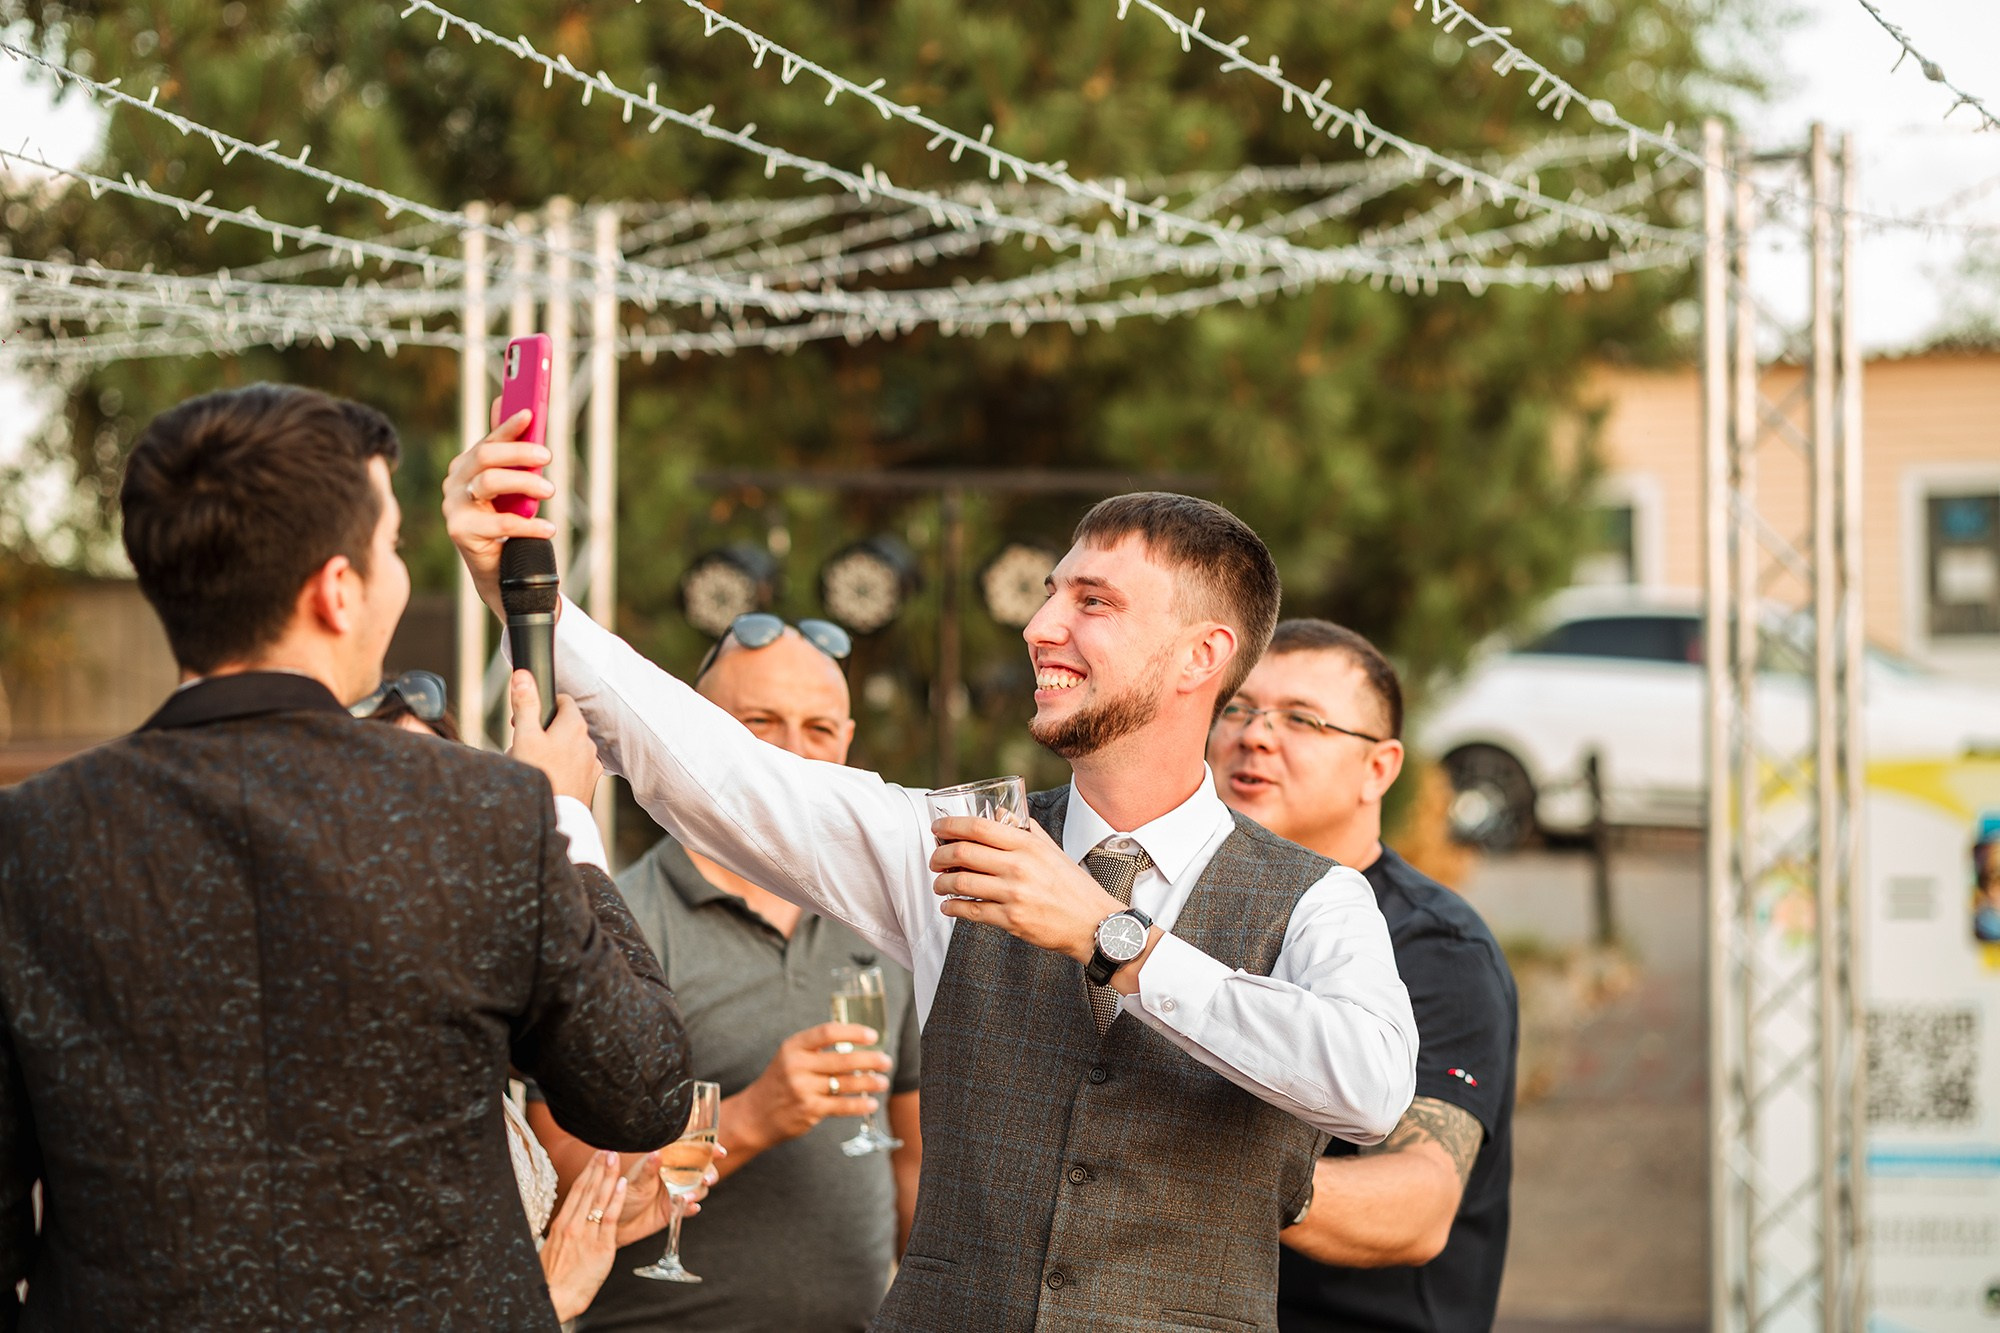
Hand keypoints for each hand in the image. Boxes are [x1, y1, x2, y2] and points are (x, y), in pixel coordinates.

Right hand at [441, 401, 557, 615]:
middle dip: (519, 452)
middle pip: (485, 456)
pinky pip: (499, 523)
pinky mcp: (459, 531)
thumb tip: (512, 406)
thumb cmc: (506, 520)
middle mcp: (454, 482)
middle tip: (547, 455)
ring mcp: (453, 506)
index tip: (529, 414)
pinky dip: (529, 525)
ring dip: (524, 482)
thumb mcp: (513, 486)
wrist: (498, 568)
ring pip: (489, 482)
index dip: (508, 426)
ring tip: (550, 490)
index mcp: (466, 466)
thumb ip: (512, 452)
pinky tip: (548, 528)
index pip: (488, 440)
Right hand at [506, 670, 601, 803]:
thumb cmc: (539, 775)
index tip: (525, 720)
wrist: (555, 817)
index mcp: (575, 726)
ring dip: (550, 753)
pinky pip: (572, 769)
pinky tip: (545, 781)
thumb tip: (524, 674)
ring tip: (531, 768)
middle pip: (563, 726)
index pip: (562, 702)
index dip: (541, 707)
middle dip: (542, 732)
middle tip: (522, 747)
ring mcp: (591, 764)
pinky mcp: (589, 783)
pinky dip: (560, 770)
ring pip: (567, 749)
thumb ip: (525, 704)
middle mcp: (588, 742)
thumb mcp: (525, 736)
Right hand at [540, 1149, 623, 1322]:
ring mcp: (587, 1234)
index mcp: (561, 1224)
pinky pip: (610, 1218)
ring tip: (615, 1158)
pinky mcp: (601, 1247)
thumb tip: (570, 1219)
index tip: (596, 1156)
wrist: (555, 1297)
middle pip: (588, 1189)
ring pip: (599, 1199)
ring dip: (609, 1176)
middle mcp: (573, 1225)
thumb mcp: (554, 1248)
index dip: (588, 1171)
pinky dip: (616, 1199)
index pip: (577, 1190)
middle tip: (608, 1149)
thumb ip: (564, 1231)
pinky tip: (622, 1185)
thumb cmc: (553, 1277)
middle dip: (599, 1167)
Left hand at [611, 1146, 724, 1246]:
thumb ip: (648, 1169)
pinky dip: (692, 1208)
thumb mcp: (634, 1181)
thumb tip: (656, 1153)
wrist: (612, 1222)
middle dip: (710, 1172)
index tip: (719, 1151)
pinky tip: (690, 1208)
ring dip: (698, 1191)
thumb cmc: (619, 1195)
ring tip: (686, 1197)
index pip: (692, 1149)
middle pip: (702, 1170)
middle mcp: (674, 1174)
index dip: (708, 1148)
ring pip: (698, 1189)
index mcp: (666, 1160)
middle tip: (707, 1179)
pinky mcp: (675, 1210)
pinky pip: (689, 1209)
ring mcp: (677, 1192)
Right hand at [729, 1023, 893, 1153]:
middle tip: (886, 1061)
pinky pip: (841, 1106)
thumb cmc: (780, 1081)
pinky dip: (859, 1104)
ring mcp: (802, 1089)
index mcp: (794, 1046)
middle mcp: (797, 1066)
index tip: (872, 1036)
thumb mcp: (790, 1057)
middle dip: (869, 1060)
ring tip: (883, 1082)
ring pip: (845, 1083)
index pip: (828, 1032)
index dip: (853, 1032)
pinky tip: (871, 1103)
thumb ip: (817, 1049)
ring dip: (869, 1082)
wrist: (754, 1115)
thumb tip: (855, 1042)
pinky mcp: (808, 1110)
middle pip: (842, 1059)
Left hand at [930, 816, 1124, 965]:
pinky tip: (948, 906)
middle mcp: (1018, 867)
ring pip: (961, 882)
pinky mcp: (1011, 920)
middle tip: (935, 860)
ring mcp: (1013, 894)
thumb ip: (1025, 830)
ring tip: (939, 884)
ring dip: (942, 883)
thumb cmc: (1073, 886)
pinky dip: (952, 907)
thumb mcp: (1052, 851)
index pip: (978, 828)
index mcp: (1027, 845)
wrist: (1093, 924)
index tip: (937, 829)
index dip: (950, 826)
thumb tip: (1000, 814)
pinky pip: (971, 911)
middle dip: (939, 855)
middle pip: (963, 853)